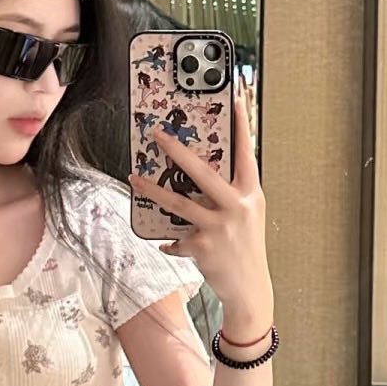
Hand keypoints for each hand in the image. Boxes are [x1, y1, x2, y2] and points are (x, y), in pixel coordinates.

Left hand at [129, 85, 271, 324]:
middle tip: (157, 135)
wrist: (249, 288)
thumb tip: (198, 172)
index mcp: (250, 194)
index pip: (246, 153)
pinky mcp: (202, 246)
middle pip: (203, 172)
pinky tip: (170, 245)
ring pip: (179, 202)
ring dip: (154, 190)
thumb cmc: (246, 248)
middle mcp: (237, 207)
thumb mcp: (247, 215)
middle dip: (177, 150)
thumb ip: (229, 194)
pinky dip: (172, 241)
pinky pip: (177, 236)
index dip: (242, 125)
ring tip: (135, 179)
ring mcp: (219, 226)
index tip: (236, 97)